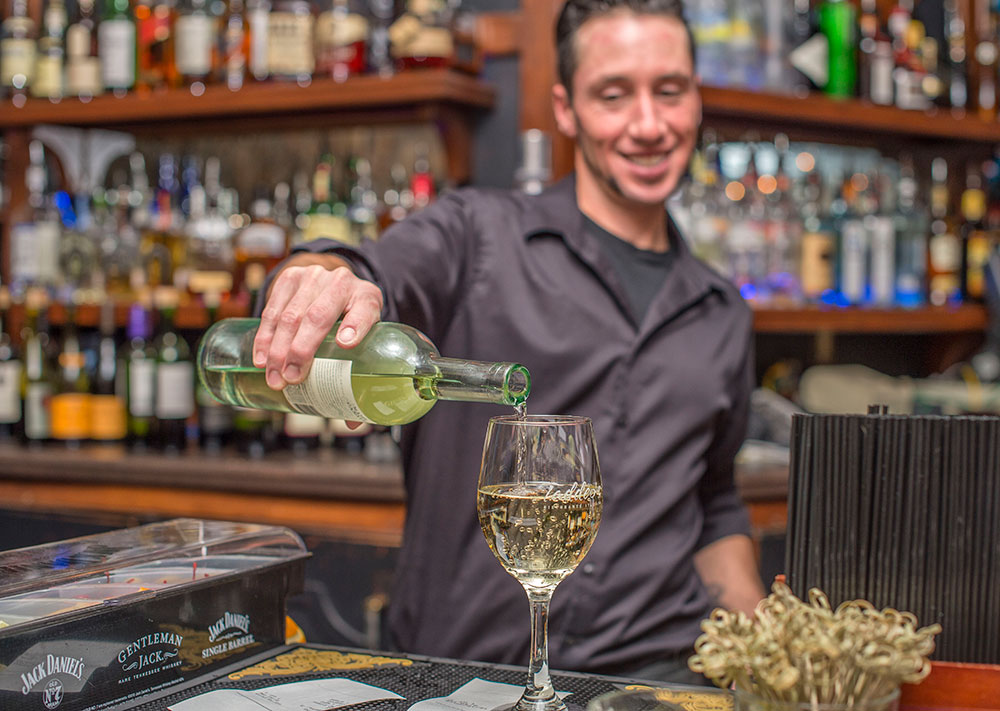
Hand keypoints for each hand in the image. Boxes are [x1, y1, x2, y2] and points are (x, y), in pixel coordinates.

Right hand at [252, 260, 382, 390]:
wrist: (335, 285)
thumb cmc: (352, 317)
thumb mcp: (365, 331)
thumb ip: (360, 357)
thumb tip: (350, 409)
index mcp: (366, 296)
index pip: (364, 310)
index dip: (355, 326)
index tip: (345, 344)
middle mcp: (341, 281)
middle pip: (317, 316)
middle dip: (301, 350)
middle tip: (291, 378)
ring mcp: (314, 276)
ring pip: (290, 315)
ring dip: (278, 350)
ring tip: (274, 377)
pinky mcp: (290, 277)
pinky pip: (272, 311)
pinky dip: (265, 338)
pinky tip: (262, 359)